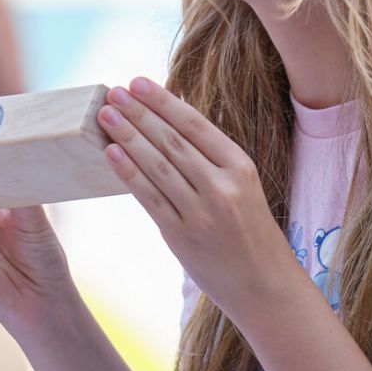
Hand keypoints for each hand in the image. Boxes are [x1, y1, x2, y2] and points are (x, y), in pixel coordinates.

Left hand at [96, 77, 299, 326]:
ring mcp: (202, 212)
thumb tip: (166, 124)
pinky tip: (110, 152)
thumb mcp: (242, 188)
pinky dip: (128, 172)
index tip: (137, 82)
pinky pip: (149, 197)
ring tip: (105, 115)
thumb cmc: (250, 233)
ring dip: (127, 136)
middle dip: (139, 113)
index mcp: (240, 167)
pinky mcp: (182, 237)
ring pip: (157, 165)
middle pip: (172, 141)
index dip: (163, 101)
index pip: (195, 124)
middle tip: (113, 92)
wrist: (266, 288)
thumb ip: (209, 160)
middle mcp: (223, 186)